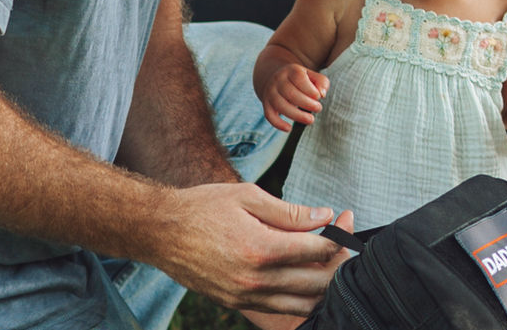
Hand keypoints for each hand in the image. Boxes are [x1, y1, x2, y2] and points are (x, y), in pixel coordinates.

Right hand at [153, 183, 354, 316]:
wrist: (161, 231)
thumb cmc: (204, 207)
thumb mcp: (249, 196)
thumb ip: (290, 211)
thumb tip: (325, 215)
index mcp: (261, 248)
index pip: (319, 249)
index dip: (340, 235)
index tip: (346, 220)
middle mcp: (255, 279)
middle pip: (318, 282)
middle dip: (339, 261)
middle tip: (344, 240)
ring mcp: (245, 296)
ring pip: (303, 304)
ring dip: (323, 285)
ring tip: (328, 260)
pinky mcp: (236, 303)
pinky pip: (280, 309)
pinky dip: (299, 298)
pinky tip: (304, 276)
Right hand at [261, 64, 329, 131]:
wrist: (277, 78)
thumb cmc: (301, 80)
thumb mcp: (312, 76)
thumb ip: (321, 82)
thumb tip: (322, 94)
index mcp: (291, 70)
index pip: (299, 79)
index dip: (311, 90)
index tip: (319, 97)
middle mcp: (278, 80)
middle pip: (291, 94)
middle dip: (307, 104)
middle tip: (318, 108)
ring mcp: (270, 92)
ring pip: (280, 105)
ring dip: (296, 115)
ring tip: (311, 120)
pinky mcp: (266, 104)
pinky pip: (269, 115)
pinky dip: (278, 124)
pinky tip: (289, 129)